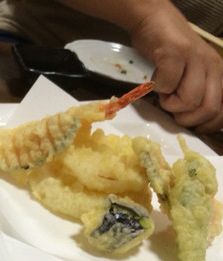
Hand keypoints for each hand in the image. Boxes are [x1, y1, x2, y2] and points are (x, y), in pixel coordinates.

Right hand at [131, 9, 222, 132]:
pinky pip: (167, 84)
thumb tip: (192, 123)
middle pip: (208, 109)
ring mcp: (196, 58)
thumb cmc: (169, 53)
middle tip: (172, 110)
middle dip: (186, 119)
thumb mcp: (191, 75)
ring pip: (189, 100)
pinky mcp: (177, 52)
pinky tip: (156, 80)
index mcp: (219, 75)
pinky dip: (157, 88)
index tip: (192, 128)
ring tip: (164, 92)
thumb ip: (196, 94)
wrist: (155, 21)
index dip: (208, 126)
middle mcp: (213, 66)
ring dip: (169, 103)